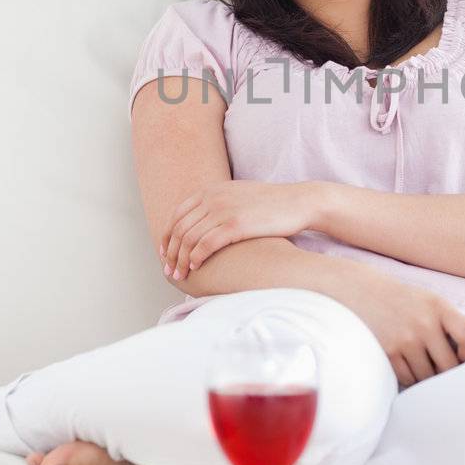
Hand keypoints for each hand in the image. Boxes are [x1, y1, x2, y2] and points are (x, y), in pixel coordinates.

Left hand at [160, 180, 323, 279]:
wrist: (298, 202)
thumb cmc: (271, 205)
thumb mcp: (238, 197)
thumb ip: (218, 205)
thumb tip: (203, 224)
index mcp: (211, 190)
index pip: (177, 215)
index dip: (167, 236)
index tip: (166, 254)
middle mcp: (213, 197)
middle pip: (179, 228)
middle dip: (170, 253)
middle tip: (169, 271)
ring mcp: (223, 210)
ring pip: (189, 238)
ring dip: (180, 260)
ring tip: (180, 275)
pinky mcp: (235, 224)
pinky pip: (205, 244)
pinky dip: (196, 258)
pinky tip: (196, 268)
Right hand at [329, 270, 464, 388]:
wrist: (361, 292)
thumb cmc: (400, 299)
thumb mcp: (429, 300)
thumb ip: (448, 321)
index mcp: (438, 307)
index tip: (464, 356)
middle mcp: (424, 323)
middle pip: (449, 365)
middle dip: (448, 371)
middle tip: (445, 369)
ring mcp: (405, 340)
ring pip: (428, 376)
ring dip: (428, 377)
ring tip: (424, 366)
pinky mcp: (388, 353)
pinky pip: (408, 378)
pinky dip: (411, 378)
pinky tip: (410, 367)